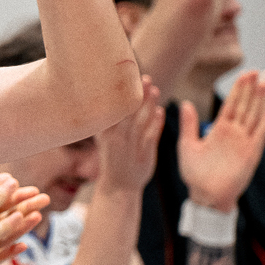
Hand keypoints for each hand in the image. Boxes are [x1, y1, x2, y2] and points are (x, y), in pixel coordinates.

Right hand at [95, 76, 165, 193]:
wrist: (118, 186)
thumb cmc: (113, 158)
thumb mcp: (105, 139)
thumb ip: (113, 122)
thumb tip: (119, 100)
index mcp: (104, 133)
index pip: (113, 109)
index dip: (121, 93)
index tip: (127, 77)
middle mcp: (116, 138)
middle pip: (128, 112)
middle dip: (138, 95)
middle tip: (145, 78)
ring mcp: (130, 147)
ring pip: (141, 122)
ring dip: (149, 105)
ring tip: (155, 89)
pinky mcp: (144, 155)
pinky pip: (151, 136)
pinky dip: (156, 123)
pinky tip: (160, 111)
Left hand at [178, 70, 264, 211]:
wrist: (206, 196)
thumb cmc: (195, 175)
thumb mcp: (187, 145)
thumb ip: (188, 125)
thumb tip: (185, 104)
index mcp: (218, 130)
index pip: (230, 105)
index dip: (237, 90)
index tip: (243, 74)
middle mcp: (233, 134)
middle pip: (244, 106)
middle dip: (248, 89)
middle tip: (254, 71)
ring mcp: (244, 142)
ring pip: (253, 116)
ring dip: (258, 100)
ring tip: (263, 83)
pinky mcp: (251, 153)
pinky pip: (260, 134)